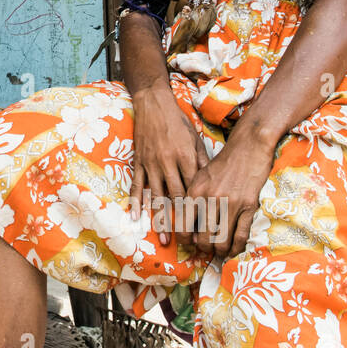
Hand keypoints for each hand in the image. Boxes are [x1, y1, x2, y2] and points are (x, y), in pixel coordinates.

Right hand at [130, 87, 211, 239]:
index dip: (200, 210)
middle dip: (182, 222)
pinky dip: (136, 202)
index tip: (206, 228)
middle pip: (176, 198)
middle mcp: (168, 163)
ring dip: (160, 219)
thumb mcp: (194, 139)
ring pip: (156, 196)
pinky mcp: (138, 162)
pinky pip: (136, 185)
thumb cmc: (177, 122)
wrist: (153, 104)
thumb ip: (201, 162)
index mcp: (185, 158)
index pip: (195, 189)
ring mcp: (150, 164)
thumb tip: (210, 184)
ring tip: (165, 238)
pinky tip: (136, 217)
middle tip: (187, 243)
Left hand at [185, 131, 276, 260]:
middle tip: (206, 250)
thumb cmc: (222, 163)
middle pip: (203, 237)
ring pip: (221, 240)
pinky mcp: (249, 205)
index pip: (183, 225)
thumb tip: (189, 227)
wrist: (248, 147)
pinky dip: (236, 247)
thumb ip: (193, 199)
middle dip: (204, 248)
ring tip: (219, 252)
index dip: (185, 240)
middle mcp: (210, 199)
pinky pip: (241, 235)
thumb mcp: (200, 177)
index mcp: (195, 191)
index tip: (188, 244)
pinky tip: (233, 250)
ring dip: (219, 251)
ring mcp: (231, 203)